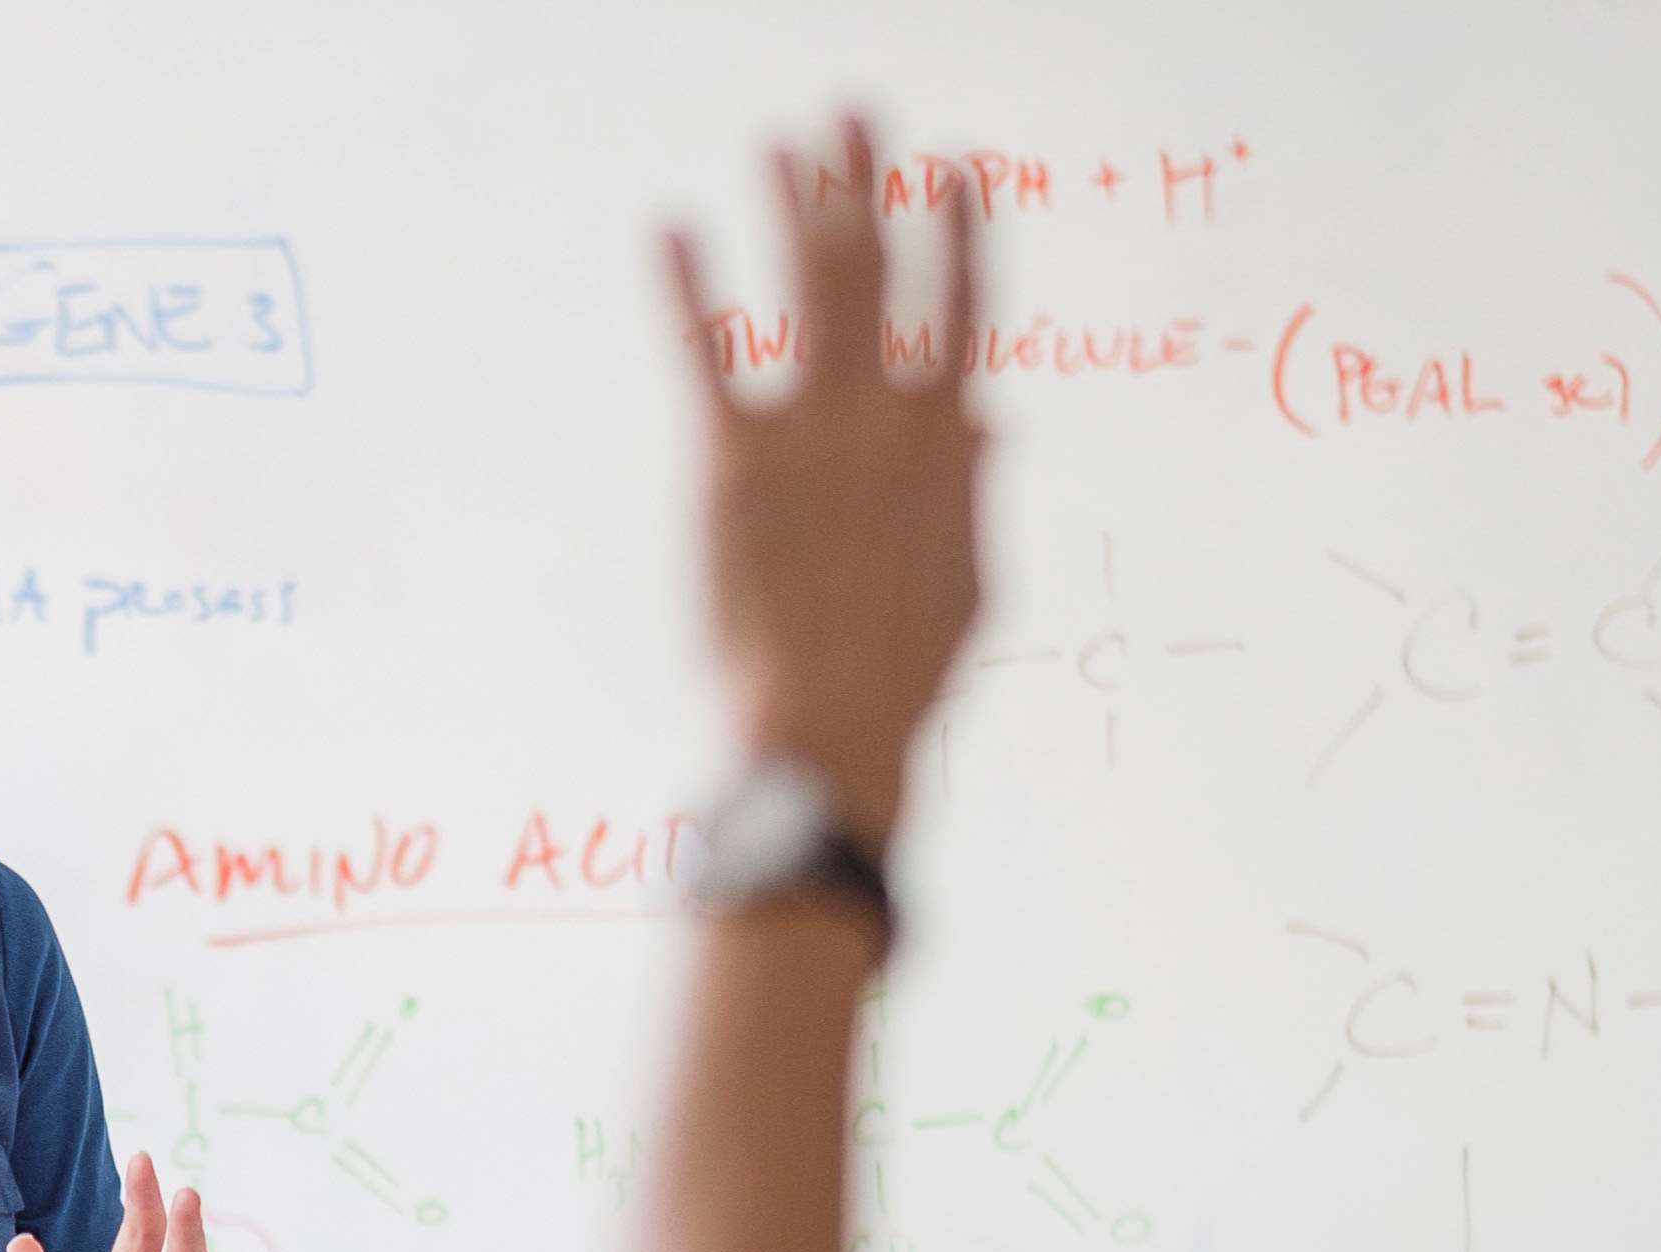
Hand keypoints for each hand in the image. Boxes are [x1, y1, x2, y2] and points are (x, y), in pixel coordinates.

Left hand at [669, 118, 987, 839]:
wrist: (827, 729)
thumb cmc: (903, 674)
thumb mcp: (969, 580)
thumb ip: (972, 492)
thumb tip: (989, 423)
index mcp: (946, 445)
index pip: (965, 307)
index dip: (960, 228)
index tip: (954, 164)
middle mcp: (886, 420)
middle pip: (881, 271)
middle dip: (866, 182)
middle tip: (852, 112)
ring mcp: (811, 436)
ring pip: (810, 290)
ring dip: (794, 205)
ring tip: (781, 142)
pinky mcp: (730, 467)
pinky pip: (705, 356)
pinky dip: (687, 287)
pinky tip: (671, 229)